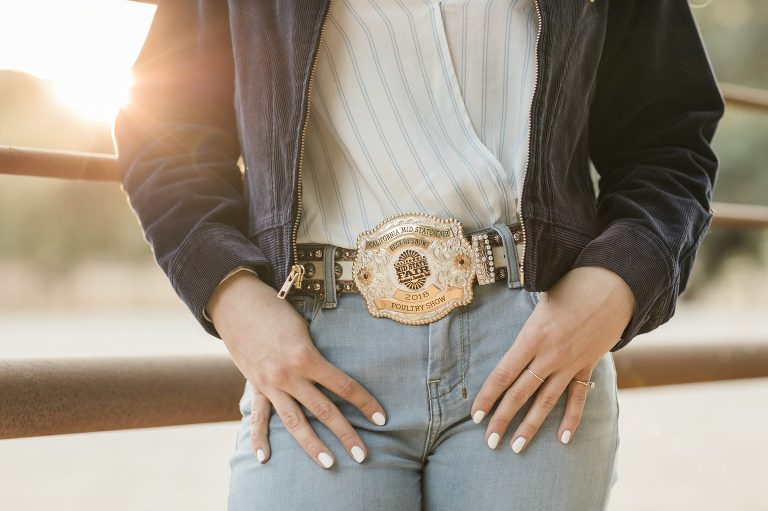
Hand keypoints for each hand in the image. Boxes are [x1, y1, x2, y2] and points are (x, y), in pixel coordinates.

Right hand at [207, 271, 386, 468]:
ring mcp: (269, 384)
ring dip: (312, 445)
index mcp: (306, 357)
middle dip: (345, 433)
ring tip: (329, 464)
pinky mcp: (254, 386)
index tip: (381, 418)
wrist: (237, 304)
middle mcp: (288, 376)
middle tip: (362, 455)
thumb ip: (318, 353)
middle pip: (323, 410)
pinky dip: (260, 438)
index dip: (365, 402)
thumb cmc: (277, 310)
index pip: (343, 386)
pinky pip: (258, 417)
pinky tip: (264, 458)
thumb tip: (338, 370)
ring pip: (294, 422)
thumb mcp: (305, 327)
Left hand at [470, 266, 634, 451]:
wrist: (615, 282)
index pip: (504, 374)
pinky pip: (578, 396)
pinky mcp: (589, 364)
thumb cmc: (572, 283)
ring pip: (546, 401)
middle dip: (503, 419)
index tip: (475, 416)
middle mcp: (550, 355)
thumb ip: (525, 323)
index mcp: (532, 336)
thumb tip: (511, 338)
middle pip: (521, 393)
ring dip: (531, 426)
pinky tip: (563, 439)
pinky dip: (571, 418)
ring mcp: (571, 363)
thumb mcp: (539, 297)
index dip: (488, 396)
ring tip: (516, 448)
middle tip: (489, 442)